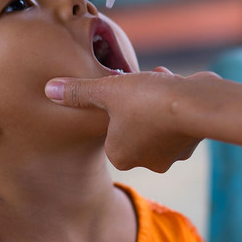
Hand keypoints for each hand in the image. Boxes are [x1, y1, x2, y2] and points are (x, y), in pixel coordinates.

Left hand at [45, 67, 220, 171]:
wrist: (193, 104)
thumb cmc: (145, 100)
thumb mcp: (106, 90)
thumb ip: (77, 92)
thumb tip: (48, 89)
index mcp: (119, 157)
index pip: (109, 130)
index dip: (113, 107)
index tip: (119, 91)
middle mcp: (146, 162)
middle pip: (133, 126)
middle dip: (136, 103)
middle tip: (139, 84)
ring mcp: (171, 155)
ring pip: (156, 121)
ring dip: (155, 99)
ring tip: (159, 79)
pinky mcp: (192, 142)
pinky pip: (177, 120)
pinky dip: (174, 102)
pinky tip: (177, 85)